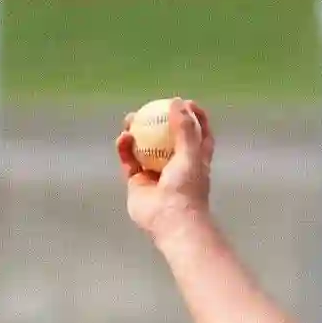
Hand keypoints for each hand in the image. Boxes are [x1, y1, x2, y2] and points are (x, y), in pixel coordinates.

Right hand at [119, 98, 213, 240]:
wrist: (171, 221)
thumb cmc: (187, 189)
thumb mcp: (191, 153)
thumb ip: (185, 128)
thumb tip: (177, 101)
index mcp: (195, 160)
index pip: (198, 133)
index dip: (193, 116)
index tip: (185, 102)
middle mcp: (175, 166)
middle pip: (166, 137)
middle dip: (157, 120)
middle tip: (149, 108)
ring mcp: (155, 174)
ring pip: (144, 147)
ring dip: (136, 131)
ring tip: (130, 119)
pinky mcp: (137, 183)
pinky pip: (129, 160)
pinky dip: (125, 148)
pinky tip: (123, 138)